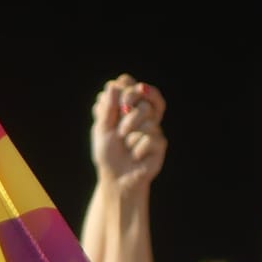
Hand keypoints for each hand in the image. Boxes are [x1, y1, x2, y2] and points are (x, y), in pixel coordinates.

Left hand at [89, 74, 166, 188]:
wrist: (116, 178)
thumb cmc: (108, 152)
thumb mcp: (101, 128)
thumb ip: (107, 108)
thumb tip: (113, 86)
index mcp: (127, 106)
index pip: (130, 82)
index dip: (124, 87)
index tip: (114, 100)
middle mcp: (143, 112)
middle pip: (142, 91)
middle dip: (128, 103)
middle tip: (117, 118)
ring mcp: (153, 126)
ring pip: (146, 113)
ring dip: (129, 130)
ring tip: (125, 143)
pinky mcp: (160, 142)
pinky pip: (150, 135)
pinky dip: (137, 147)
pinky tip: (135, 156)